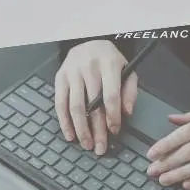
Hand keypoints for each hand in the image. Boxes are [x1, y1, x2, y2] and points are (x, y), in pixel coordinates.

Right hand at [54, 39, 137, 154]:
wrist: (88, 41)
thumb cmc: (109, 60)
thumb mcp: (127, 69)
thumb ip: (130, 90)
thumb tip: (126, 112)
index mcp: (109, 64)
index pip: (110, 95)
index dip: (112, 116)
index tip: (115, 131)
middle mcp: (89, 67)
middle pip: (92, 105)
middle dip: (97, 130)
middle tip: (100, 147)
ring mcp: (72, 72)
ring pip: (75, 106)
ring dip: (80, 129)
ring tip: (86, 144)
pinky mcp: (60, 78)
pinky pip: (60, 103)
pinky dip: (64, 121)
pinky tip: (70, 134)